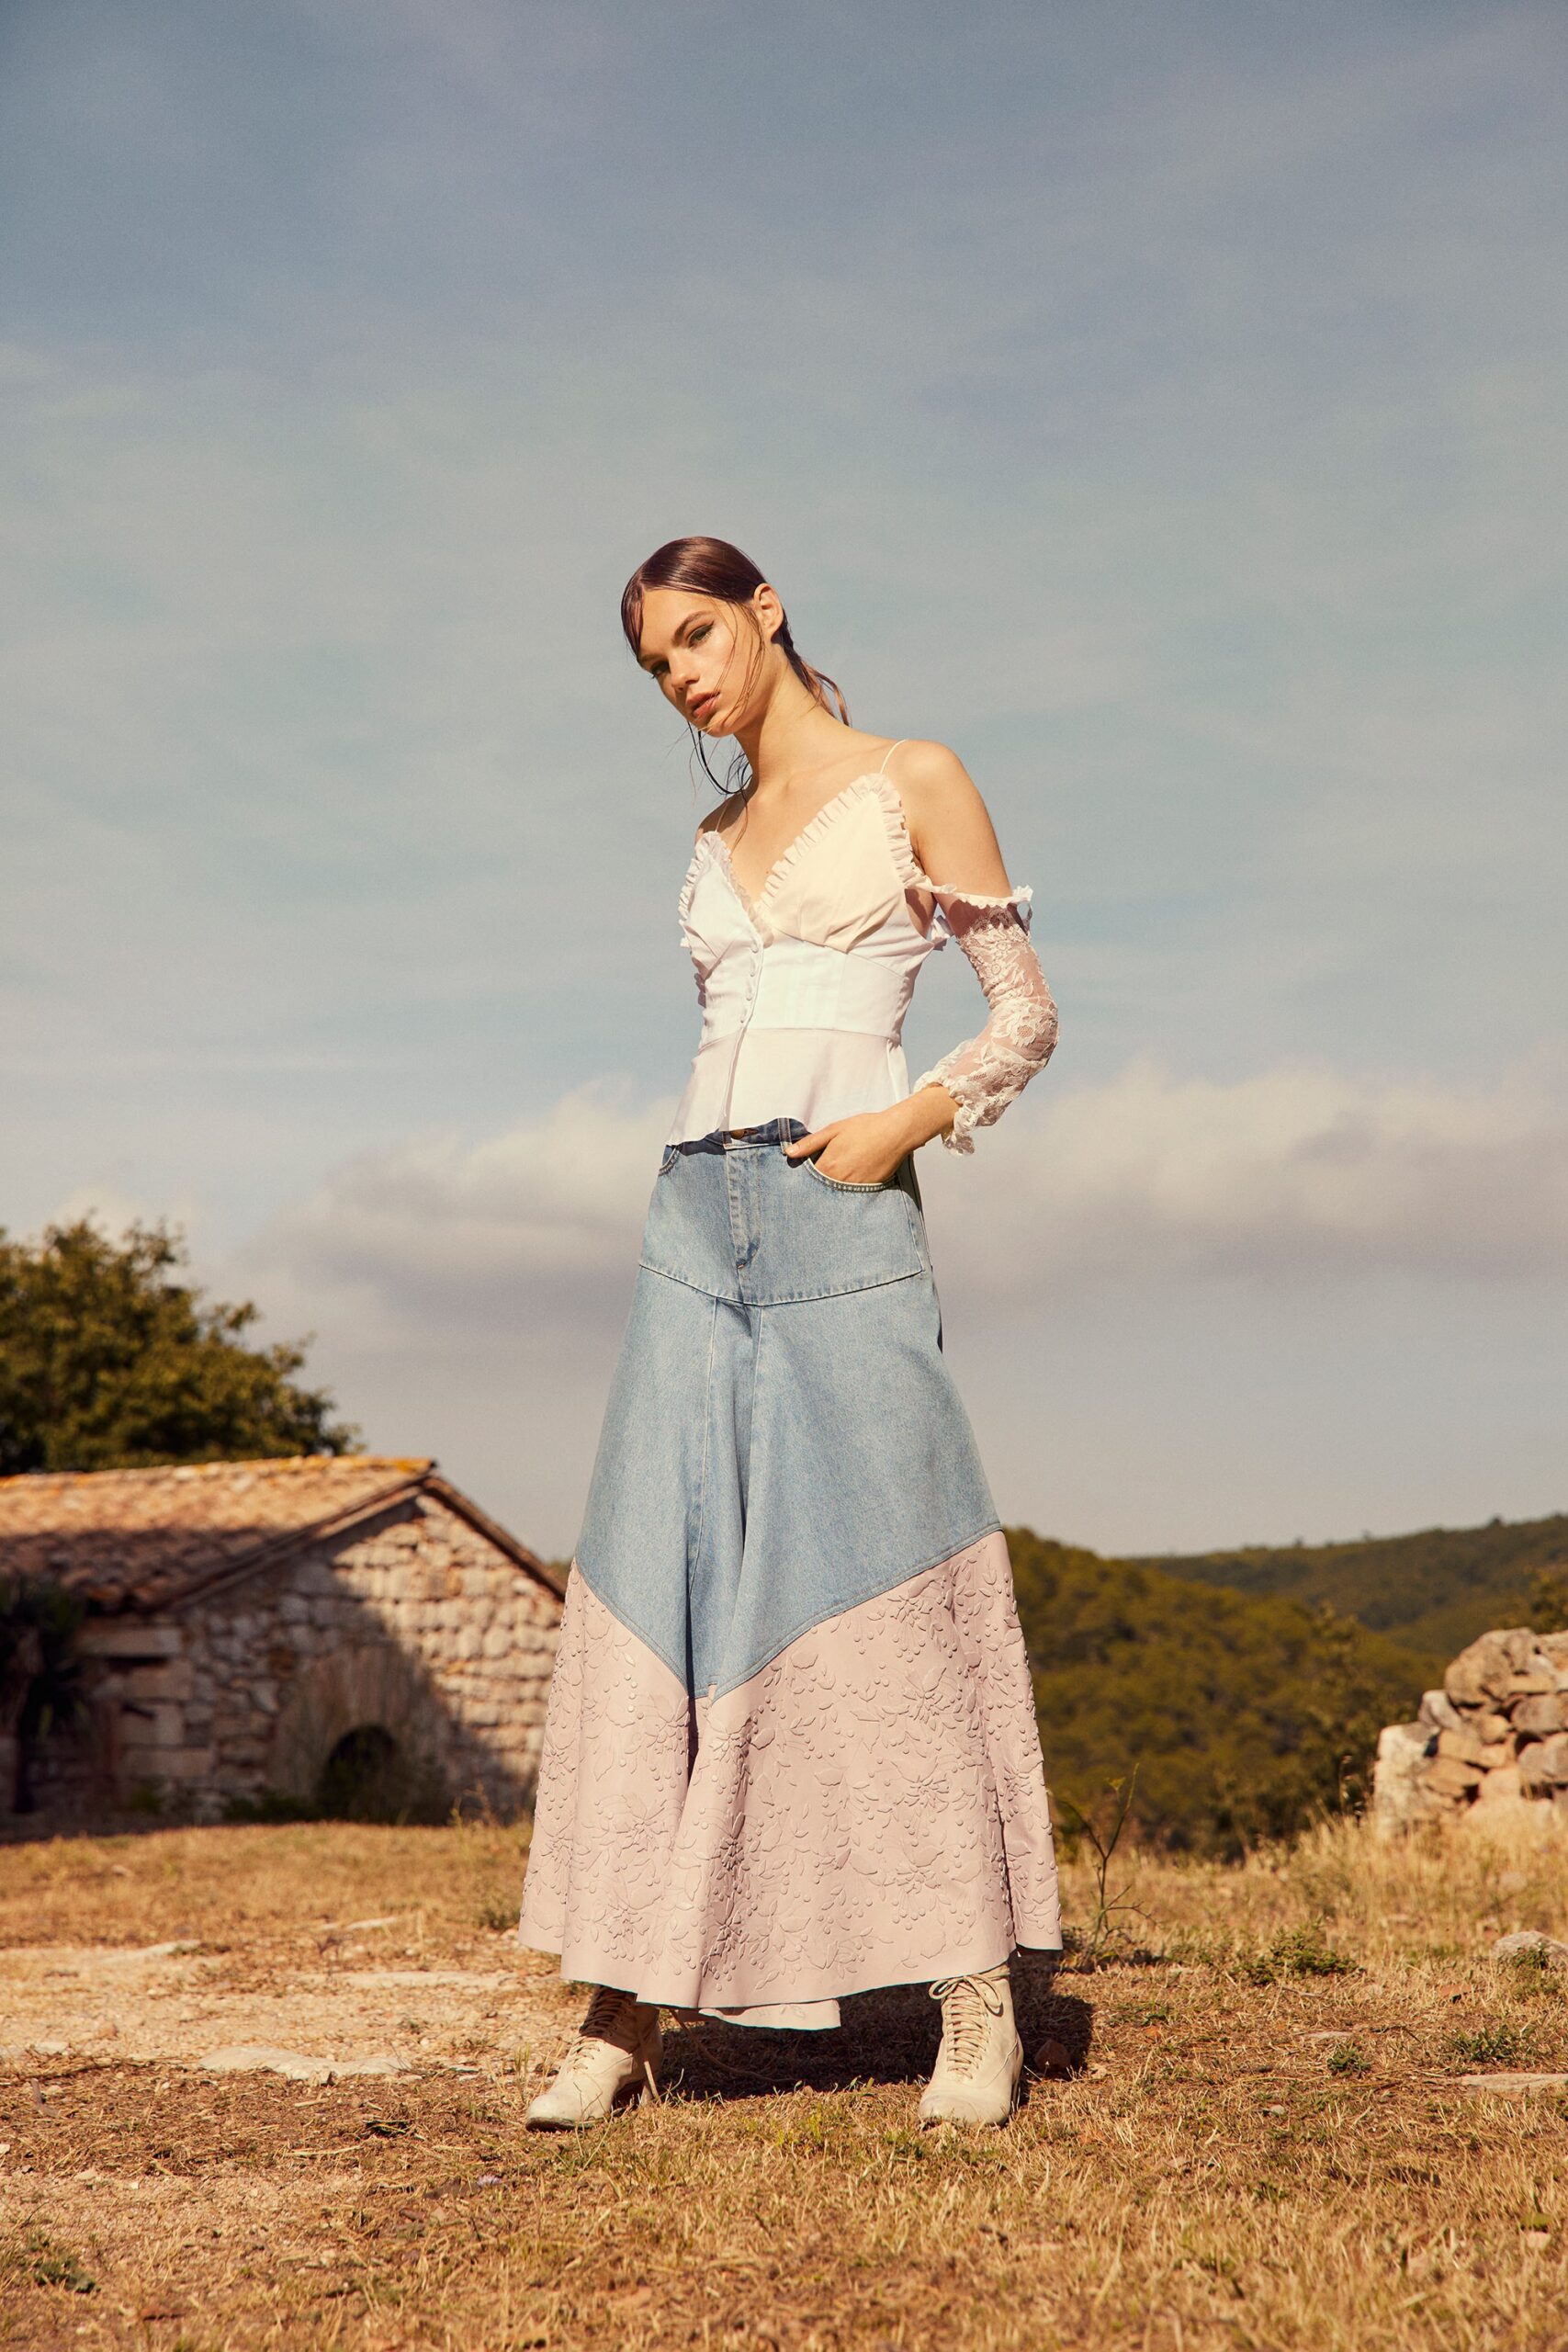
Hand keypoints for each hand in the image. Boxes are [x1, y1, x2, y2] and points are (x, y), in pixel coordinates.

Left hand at [783, 1089, 956, 1182]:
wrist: (895, 1133)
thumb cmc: (865, 1128)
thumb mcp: (833, 1130)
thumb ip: (810, 1143)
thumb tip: (789, 1153)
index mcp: (827, 1166)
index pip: (806, 1180)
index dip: (803, 1178)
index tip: (801, 1176)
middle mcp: (839, 1181)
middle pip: (820, 1190)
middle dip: (816, 1187)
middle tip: (818, 1181)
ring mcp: (854, 1188)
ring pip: (835, 1195)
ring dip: (831, 1190)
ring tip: (834, 1182)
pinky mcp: (868, 1190)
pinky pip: (852, 1196)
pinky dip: (847, 1192)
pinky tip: (850, 1182)